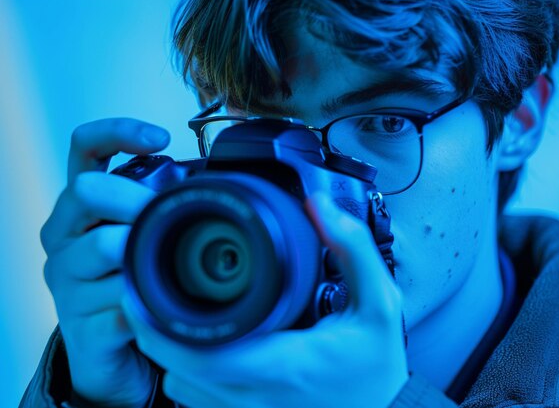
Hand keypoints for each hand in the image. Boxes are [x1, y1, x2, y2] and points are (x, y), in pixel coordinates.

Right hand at [40, 119, 169, 406]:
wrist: (112, 352)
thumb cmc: (131, 282)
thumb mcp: (141, 236)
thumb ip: (159, 206)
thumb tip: (208, 178)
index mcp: (78, 210)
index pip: (84, 149)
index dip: (118, 132)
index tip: (161, 138)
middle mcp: (62, 239)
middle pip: (87, 192)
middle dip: (135, 198)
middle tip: (168, 216)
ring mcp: (65, 283)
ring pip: (107, 247)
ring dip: (147, 254)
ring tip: (168, 269)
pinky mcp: (79, 325)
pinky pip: (122, 305)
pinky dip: (151, 305)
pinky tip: (160, 309)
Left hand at [125, 192, 408, 407]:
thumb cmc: (378, 365)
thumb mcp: (381, 304)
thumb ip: (353, 249)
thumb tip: (319, 206)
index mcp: (284, 365)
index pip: (201, 355)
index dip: (158, 326)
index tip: (142, 291)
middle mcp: (257, 397)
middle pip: (177, 371)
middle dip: (157, 331)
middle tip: (153, 293)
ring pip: (182, 389)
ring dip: (172, 354)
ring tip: (178, 316)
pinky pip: (197, 402)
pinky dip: (190, 375)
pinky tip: (205, 347)